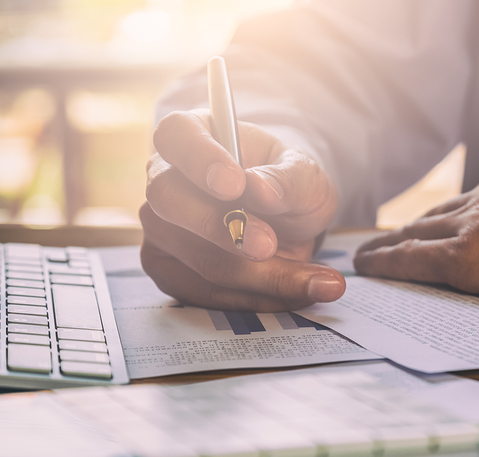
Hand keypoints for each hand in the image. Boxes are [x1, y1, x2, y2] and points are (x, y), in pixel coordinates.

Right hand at [140, 109, 344, 311]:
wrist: (289, 223)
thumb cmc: (288, 186)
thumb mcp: (305, 175)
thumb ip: (287, 179)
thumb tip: (260, 189)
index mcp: (193, 136)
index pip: (176, 136)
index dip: (199, 160)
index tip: (234, 184)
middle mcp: (165, 180)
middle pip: (169, 202)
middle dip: (223, 230)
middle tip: (269, 244)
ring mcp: (161, 229)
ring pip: (198, 259)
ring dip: (260, 276)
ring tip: (317, 281)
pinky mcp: (171, 272)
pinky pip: (207, 295)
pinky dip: (256, 299)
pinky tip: (296, 293)